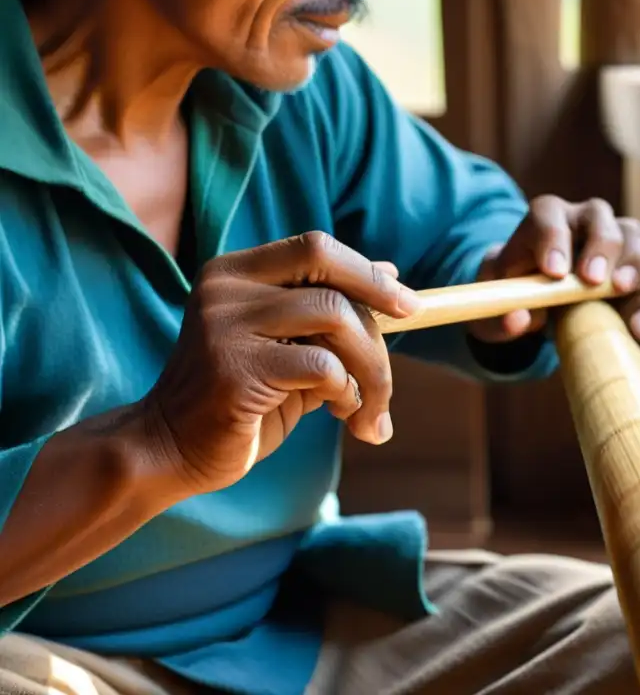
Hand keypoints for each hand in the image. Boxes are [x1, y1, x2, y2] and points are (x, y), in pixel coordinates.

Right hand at [144, 231, 420, 495]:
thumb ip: (331, 313)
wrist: (171, 452)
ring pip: (336, 320)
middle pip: (333, 282)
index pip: (317, 248)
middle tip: (388, 377)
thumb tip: (391, 275)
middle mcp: (225, 288)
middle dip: (378, 329)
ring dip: (371, 371)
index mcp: (235, 272)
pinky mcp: (234, 368)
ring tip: (367, 409)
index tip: (409, 307)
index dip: (369, 275)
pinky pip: (323, 366)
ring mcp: (225, 325)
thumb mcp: (290, 348)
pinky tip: (340, 414)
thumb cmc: (240, 399)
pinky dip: (347, 391)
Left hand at [468, 196, 639, 353]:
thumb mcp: (498, 304)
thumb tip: (518, 319)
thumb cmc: (514, 295)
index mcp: (546, 221)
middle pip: (603, 218)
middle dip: (603, 245)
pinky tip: (637, 332)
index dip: (552, 238)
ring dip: (638, 265)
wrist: (537, 308)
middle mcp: (588, 226)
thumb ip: (499, 312)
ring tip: (622, 293)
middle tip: (594, 280)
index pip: (548, 214)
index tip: (553, 272)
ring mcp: (621, 252)